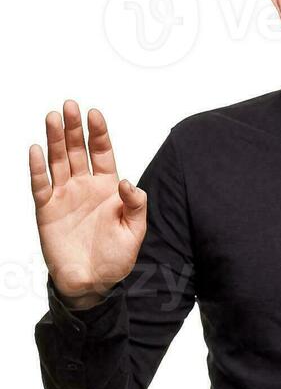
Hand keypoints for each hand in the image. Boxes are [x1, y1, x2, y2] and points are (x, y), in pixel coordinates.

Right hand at [29, 100, 145, 307]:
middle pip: (77, 151)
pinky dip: (37, 168)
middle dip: (74, 128)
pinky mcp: (47, 210)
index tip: (95, 114)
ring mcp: (64, 196)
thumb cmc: (116, 257)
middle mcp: (85, 187)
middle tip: (69, 105)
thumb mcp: (135, 230)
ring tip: (52, 118)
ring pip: (58, 161)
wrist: (92, 282)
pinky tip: (36, 149)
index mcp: (108, 188)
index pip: (102, 153)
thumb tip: (128, 181)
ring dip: (55, 140)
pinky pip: (40, 185)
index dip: (98, 133)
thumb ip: (135, 205)